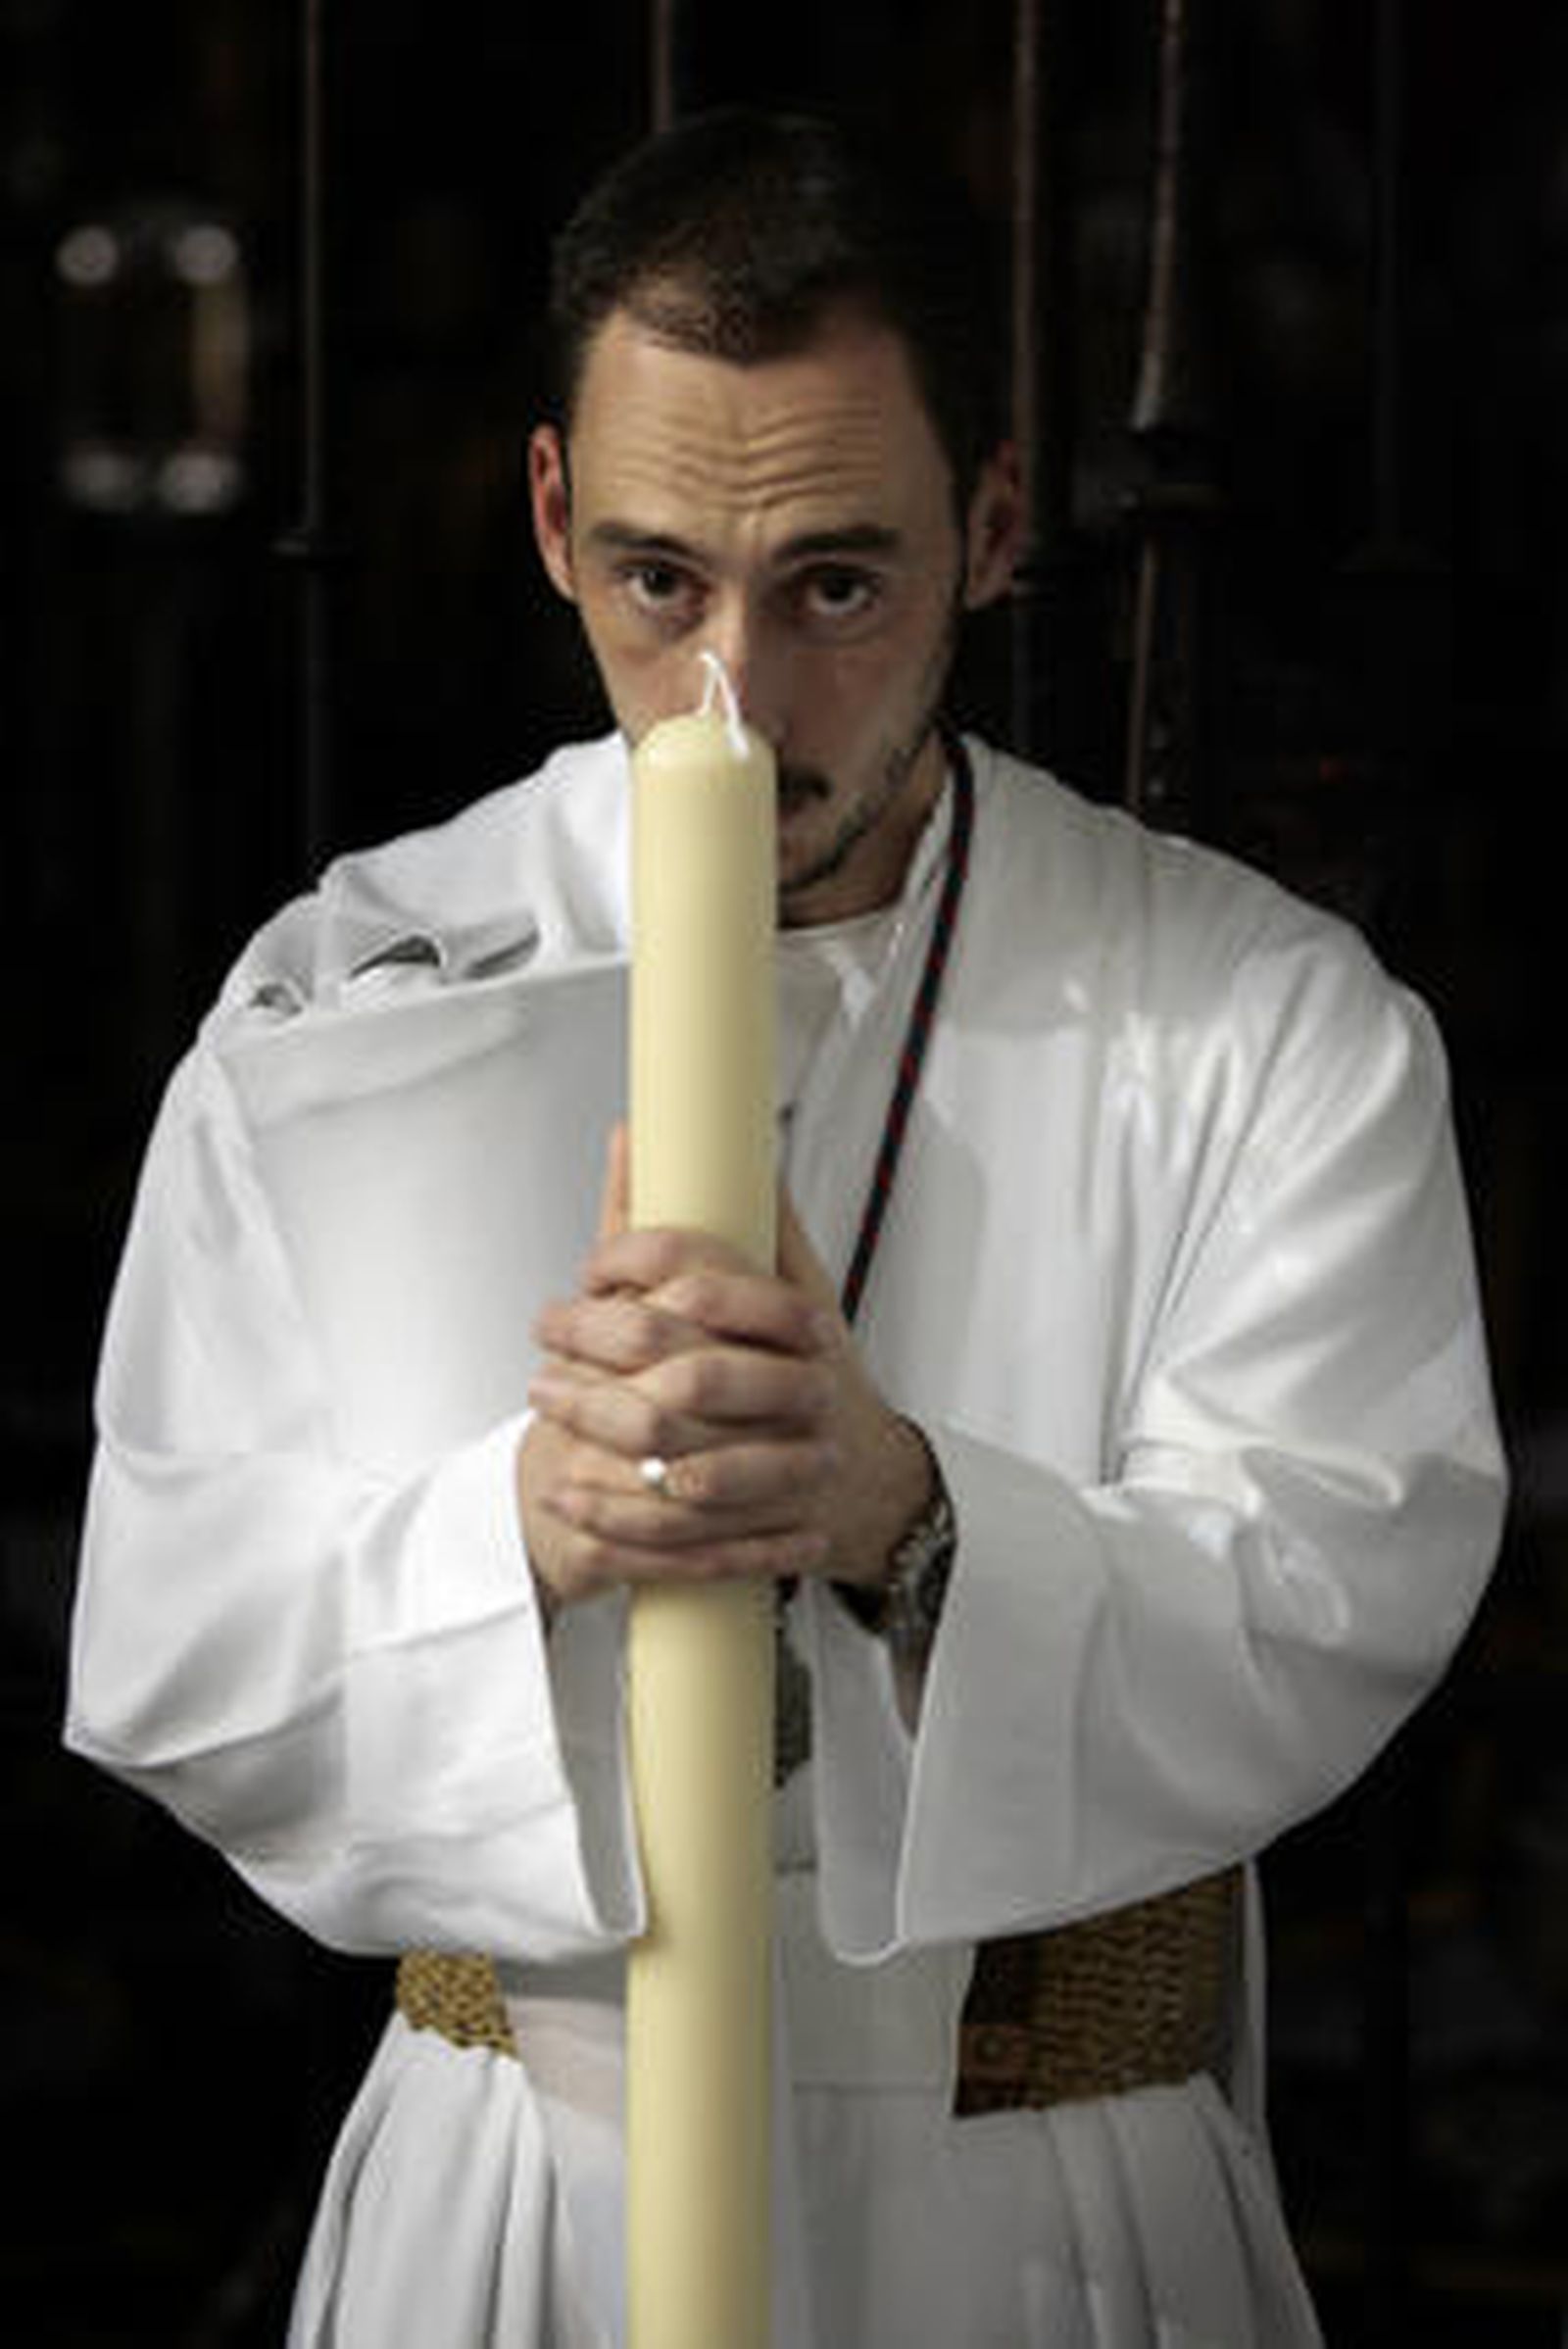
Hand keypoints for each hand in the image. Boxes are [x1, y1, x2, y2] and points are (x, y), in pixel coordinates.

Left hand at [517, 1135, 932, 1612]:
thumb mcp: (797, 1294)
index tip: (590, 1266)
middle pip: (688, 1367)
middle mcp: (806, 1392)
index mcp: (805, 1325)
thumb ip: (749, 1227)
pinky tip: (565, 1489)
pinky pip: (682, 1532)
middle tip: (548, 1329)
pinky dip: (614, 1515)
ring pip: (680, 1451)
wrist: (869, 1484)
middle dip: (600, 1347)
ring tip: (545, 1397)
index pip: (711, 1277)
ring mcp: (792, 1464)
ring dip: (598, 1427)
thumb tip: (701, 1140)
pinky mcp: (770, 1529)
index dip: (639, 1263)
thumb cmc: (819, 1377)